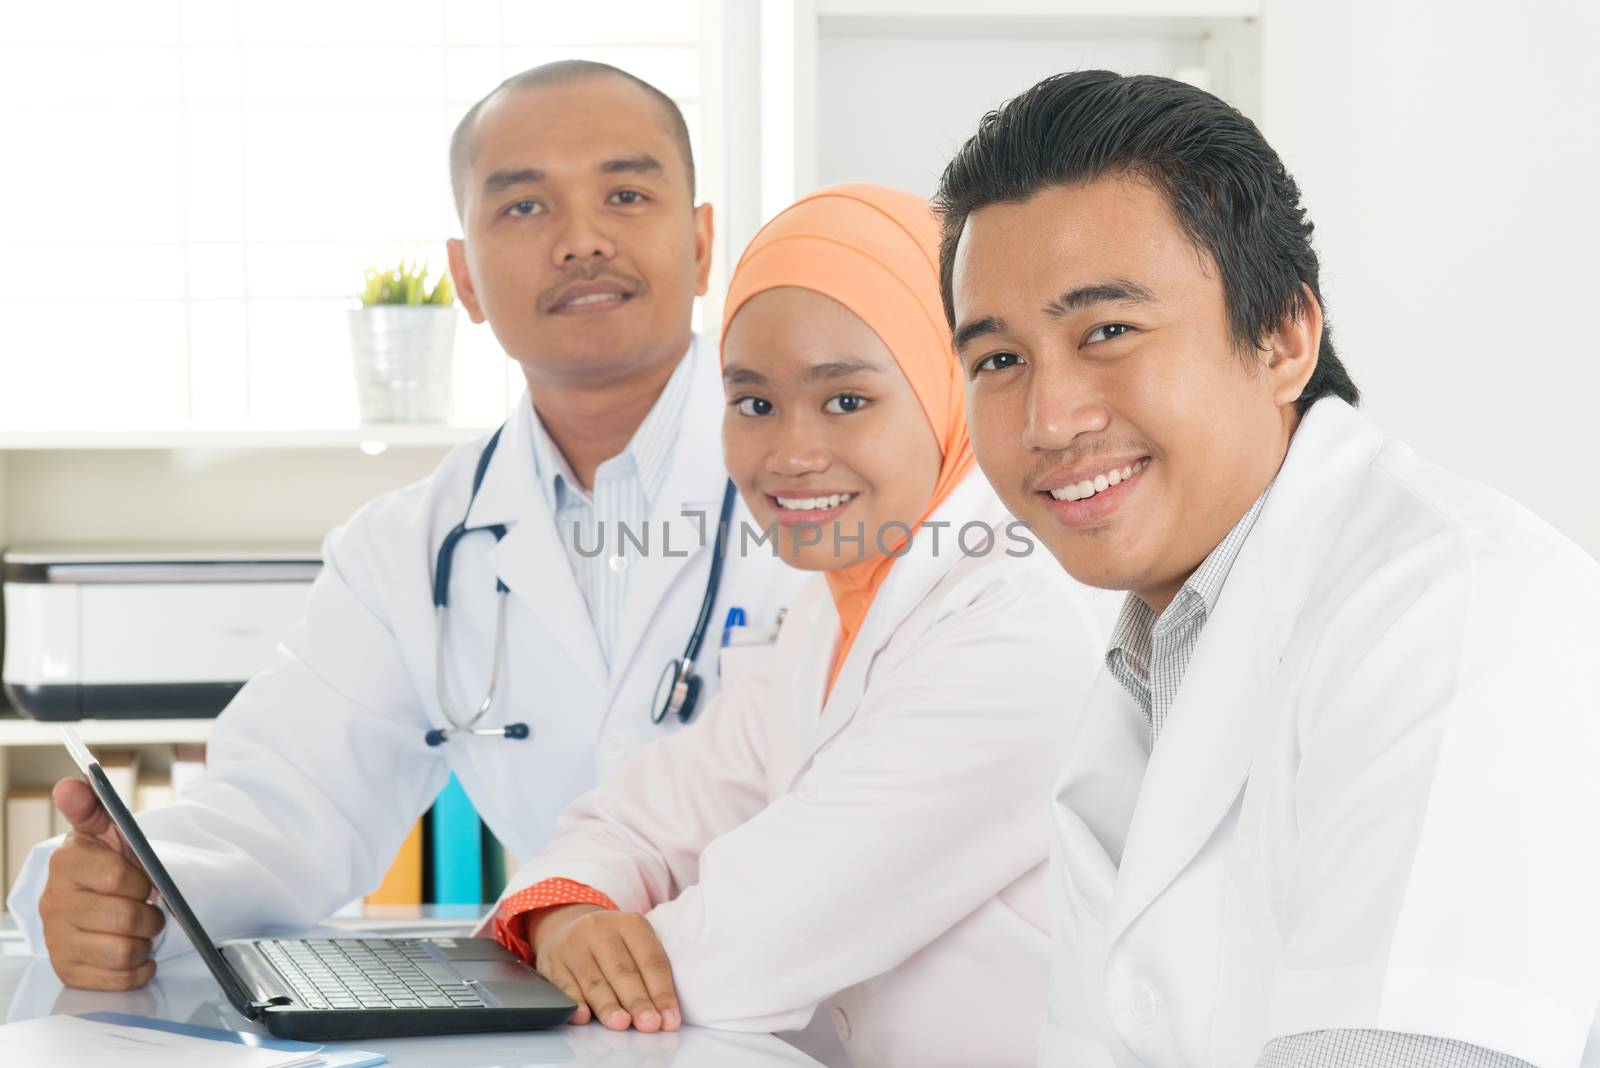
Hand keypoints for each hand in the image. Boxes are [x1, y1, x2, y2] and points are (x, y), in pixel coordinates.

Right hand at [37, 778, 164, 989]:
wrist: (102, 898)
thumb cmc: (110, 862)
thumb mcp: (109, 831)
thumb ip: (94, 807)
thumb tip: (69, 785)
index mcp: (66, 863)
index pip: (120, 879)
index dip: (143, 882)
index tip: (144, 879)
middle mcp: (53, 903)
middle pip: (126, 920)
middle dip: (150, 915)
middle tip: (148, 908)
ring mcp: (57, 940)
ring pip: (124, 952)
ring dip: (145, 942)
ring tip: (140, 929)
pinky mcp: (67, 971)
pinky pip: (119, 979)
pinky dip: (138, 968)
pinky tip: (135, 952)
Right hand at [532, 904, 679, 1031]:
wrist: (567, 926)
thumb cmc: (612, 944)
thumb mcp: (634, 943)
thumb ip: (648, 972)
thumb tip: (664, 1015)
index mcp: (630, 923)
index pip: (651, 959)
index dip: (662, 992)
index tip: (669, 1020)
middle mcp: (600, 929)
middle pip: (623, 970)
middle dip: (638, 1001)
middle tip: (649, 1024)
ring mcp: (574, 944)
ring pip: (594, 980)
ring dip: (609, 1006)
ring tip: (622, 1024)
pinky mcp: (552, 962)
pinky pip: (565, 986)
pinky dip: (575, 1003)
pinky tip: (584, 1017)